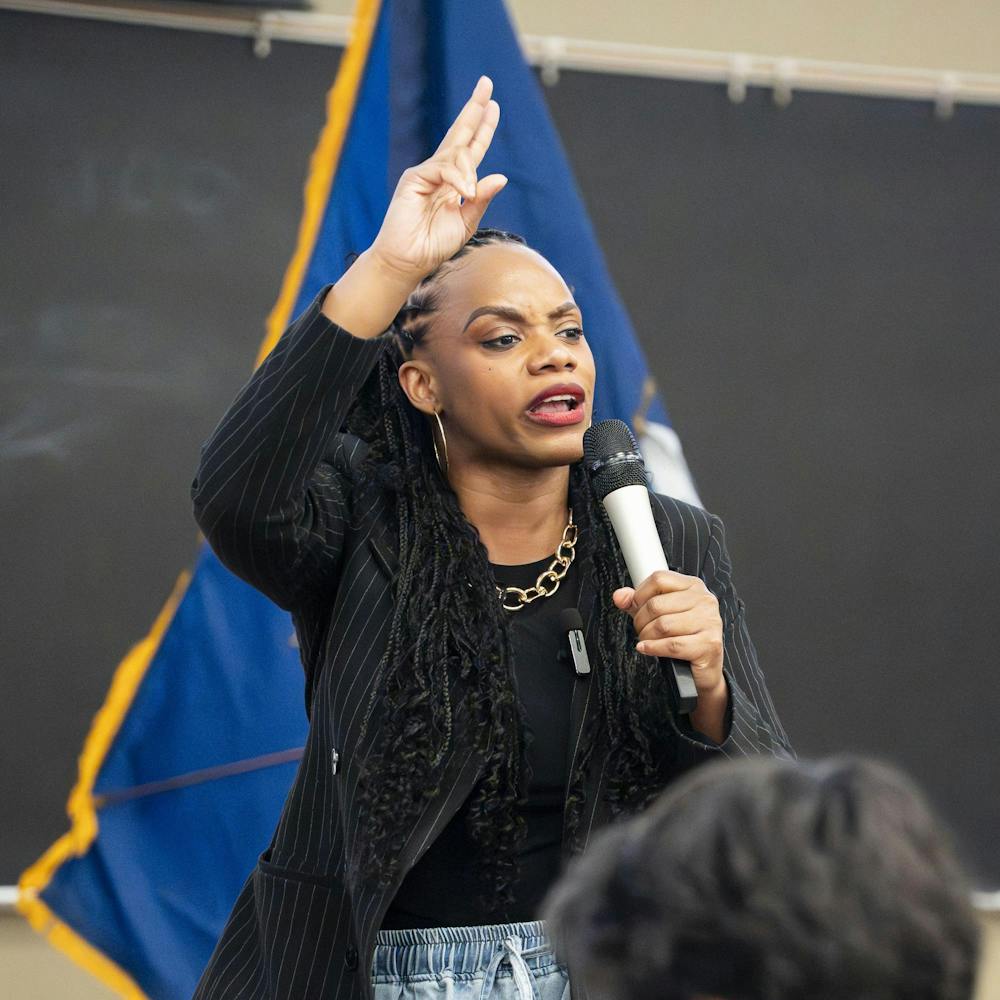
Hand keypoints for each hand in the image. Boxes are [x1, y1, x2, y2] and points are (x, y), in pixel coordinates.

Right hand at [370, 75, 507, 281]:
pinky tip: (463, 190)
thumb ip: (480, 199)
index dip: (483, 127)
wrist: (409, 261)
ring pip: (455, 155)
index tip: (493, 105)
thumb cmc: (434, 245)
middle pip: (460, 135)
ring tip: (468, 191)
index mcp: (454, 183)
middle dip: (474, 109)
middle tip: (486, 83)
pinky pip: (442, 169)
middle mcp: (440, 173)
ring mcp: (426, 173)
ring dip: (468, 168)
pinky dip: (456, 178)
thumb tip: (501, 176)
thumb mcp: (467, 222)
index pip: (471, 149)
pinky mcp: (414, 178)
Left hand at [612, 570, 724, 695]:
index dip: (639, 595)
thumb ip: (637, 603)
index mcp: (693, 586)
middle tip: (641, 630)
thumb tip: (620, 596)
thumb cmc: (684, 638)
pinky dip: (653, 648)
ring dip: (647, 636)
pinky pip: (672, 645)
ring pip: (662, 625)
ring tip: (647, 640)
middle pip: (656, 604)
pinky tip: (647, 648)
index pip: (659, 579)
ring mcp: (709, 622)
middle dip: (640, 621)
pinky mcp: (709, 644)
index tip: (636, 607)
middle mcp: (704, 601)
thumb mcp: (660, 614)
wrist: (705, 669)